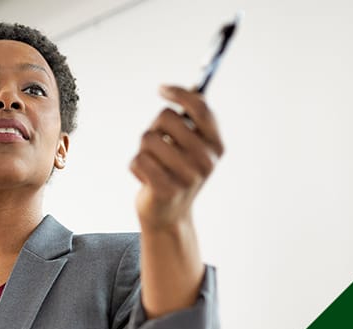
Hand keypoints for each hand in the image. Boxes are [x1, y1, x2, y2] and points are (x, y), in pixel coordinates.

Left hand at [130, 85, 224, 230]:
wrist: (168, 215)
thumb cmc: (176, 173)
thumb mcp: (191, 147)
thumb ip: (190, 121)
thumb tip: (176, 90)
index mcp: (216, 145)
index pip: (200, 108)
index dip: (179, 93)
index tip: (161, 89)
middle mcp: (206, 160)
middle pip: (167, 117)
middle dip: (154, 127)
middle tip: (157, 145)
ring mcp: (187, 176)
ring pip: (148, 138)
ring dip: (143, 149)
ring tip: (153, 165)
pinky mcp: (166, 189)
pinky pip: (138, 159)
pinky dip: (136, 166)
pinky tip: (145, 179)